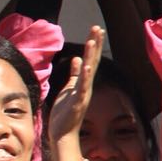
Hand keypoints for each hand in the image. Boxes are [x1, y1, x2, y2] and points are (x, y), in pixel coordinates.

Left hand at [47, 26, 104, 146]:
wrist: (63, 133)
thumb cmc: (66, 112)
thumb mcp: (69, 89)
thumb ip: (74, 74)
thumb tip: (77, 59)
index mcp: (83, 82)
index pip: (90, 59)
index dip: (93, 44)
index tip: (96, 29)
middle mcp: (86, 86)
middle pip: (92, 61)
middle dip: (95, 45)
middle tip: (98, 28)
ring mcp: (83, 94)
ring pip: (88, 72)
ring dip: (90, 57)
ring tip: (92, 42)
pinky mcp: (77, 103)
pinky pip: (82, 88)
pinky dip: (84, 77)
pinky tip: (85, 66)